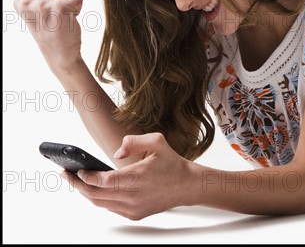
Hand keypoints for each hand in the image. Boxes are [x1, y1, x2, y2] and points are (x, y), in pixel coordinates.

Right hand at [13, 0, 82, 72]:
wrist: (60, 54)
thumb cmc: (55, 30)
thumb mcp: (49, 5)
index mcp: (19, 0)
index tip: (47, 9)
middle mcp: (26, 2)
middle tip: (56, 15)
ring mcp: (41, 4)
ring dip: (71, 2)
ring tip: (62, 18)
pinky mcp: (58, 8)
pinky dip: (78, 7)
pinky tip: (69, 20)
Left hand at [62, 133, 196, 220]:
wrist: (187, 185)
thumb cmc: (172, 163)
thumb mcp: (157, 141)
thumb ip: (133, 141)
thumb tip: (116, 153)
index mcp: (136, 178)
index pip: (102, 181)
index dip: (86, 177)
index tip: (75, 170)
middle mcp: (133, 196)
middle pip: (95, 195)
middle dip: (78, 185)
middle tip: (66, 176)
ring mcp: (133, 208)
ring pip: (101, 204)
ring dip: (87, 193)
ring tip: (77, 182)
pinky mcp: (135, 214)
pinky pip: (110, 208)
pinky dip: (100, 199)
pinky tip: (96, 190)